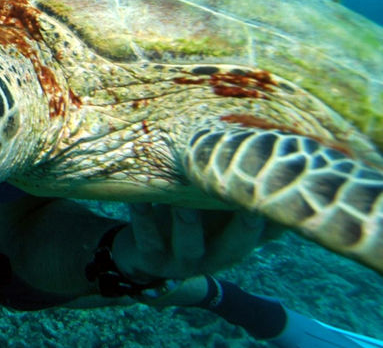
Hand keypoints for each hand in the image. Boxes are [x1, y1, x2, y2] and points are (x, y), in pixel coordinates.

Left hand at [109, 203, 269, 283]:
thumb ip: (236, 192)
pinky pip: (146, 238)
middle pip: (236, 246)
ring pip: (189, 245)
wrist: (142, 254)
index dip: (277, 217)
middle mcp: (214, 257)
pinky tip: (138, 201)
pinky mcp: (149, 259)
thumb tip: (274, 159)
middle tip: (246, 200)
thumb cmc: (189, 220)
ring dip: (188, 222)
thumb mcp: (215, 211)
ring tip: (184, 201)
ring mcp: (181, 261)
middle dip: (245, 226)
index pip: (266, 234)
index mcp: (235, 243)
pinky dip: (143, 217)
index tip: (282, 193)